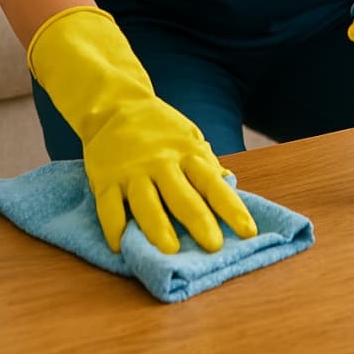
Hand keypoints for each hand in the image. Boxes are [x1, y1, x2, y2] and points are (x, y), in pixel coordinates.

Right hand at [27, 7, 257, 253]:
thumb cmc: (160, 128)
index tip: (248, 232)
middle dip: (199, 221)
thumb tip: (230, 183)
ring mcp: (132, 172)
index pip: (213, 183)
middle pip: (182, 196)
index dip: (232, 208)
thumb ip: (207, 163)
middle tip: (214, 246)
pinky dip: (113, 227)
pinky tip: (121, 246)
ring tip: (170, 250)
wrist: (116, 103)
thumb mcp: (189, 138)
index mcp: (187, 154)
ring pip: (146, 202)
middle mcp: (161, 163)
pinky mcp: (105, 178)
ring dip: (158, 227)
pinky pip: (108, 206)